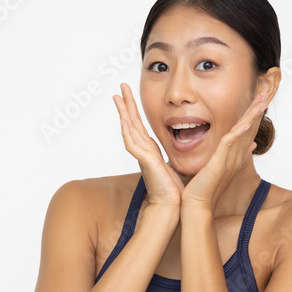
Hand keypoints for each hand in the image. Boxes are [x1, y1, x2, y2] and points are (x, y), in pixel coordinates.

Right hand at [113, 83, 183, 207]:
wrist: (171, 204)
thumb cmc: (171, 189)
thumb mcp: (170, 165)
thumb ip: (166, 156)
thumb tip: (173, 150)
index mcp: (149, 149)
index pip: (138, 125)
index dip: (133, 109)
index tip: (128, 94)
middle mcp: (143, 150)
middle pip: (131, 122)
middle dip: (126, 104)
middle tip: (120, 87)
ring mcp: (142, 156)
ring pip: (129, 129)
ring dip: (123, 113)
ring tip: (118, 97)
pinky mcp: (145, 163)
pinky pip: (133, 145)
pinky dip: (127, 133)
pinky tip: (124, 121)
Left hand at [181, 91, 268, 210]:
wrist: (197, 205)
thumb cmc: (204, 187)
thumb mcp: (220, 166)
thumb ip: (232, 154)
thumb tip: (248, 145)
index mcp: (235, 155)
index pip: (247, 130)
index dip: (254, 114)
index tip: (261, 98)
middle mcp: (236, 156)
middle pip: (250, 127)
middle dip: (258, 109)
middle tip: (267, 91)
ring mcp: (230, 159)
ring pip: (244, 132)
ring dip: (252, 115)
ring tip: (262, 100)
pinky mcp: (221, 163)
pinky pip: (231, 143)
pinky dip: (238, 132)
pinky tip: (244, 123)